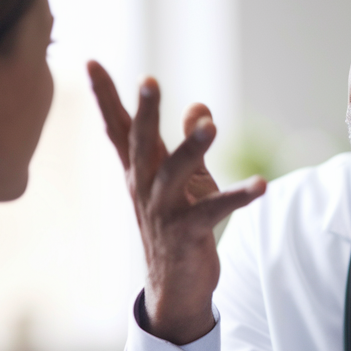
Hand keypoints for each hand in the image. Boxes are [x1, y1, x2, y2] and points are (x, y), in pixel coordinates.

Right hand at [89, 62, 264, 344]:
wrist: (176, 289)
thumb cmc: (180, 228)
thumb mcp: (186, 182)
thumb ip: (190, 144)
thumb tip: (199, 107)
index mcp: (141, 173)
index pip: (119, 129)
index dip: (105, 96)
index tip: (90, 61)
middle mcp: (145, 189)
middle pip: (141, 145)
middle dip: (144, 113)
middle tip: (148, 80)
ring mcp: (164, 212)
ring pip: (175, 174)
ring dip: (192, 148)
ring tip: (211, 125)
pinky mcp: (188, 234)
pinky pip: (214, 211)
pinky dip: (238, 197)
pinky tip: (260, 185)